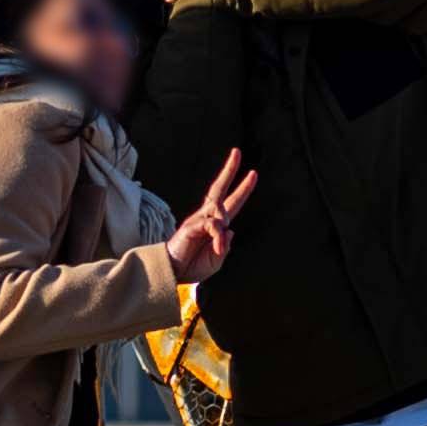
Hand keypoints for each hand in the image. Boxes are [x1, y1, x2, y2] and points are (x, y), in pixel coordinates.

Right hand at [163, 152, 256, 286]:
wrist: (173, 273)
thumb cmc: (193, 266)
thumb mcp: (216, 260)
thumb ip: (225, 246)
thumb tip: (230, 230)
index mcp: (215, 225)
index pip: (231, 202)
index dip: (242, 189)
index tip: (253, 173)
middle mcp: (206, 217)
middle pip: (219, 189)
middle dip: (229, 170)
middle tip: (237, 152)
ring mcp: (197, 220)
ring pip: (219, 209)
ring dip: (223, 224)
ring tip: (216, 247)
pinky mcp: (190, 226)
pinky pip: (211, 224)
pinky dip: (217, 236)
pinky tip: (216, 248)